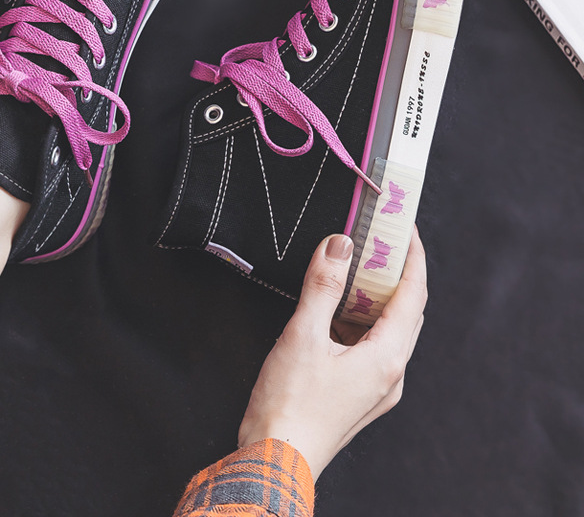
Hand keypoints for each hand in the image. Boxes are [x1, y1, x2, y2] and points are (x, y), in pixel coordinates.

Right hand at [237, 228, 426, 480]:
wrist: (276, 460)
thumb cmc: (290, 404)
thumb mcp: (302, 335)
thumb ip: (323, 286)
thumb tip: (340, 244)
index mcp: (387, 357)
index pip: (413, 294)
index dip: (413, 258)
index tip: (408, 229)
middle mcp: (392, 374)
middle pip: (407, 312)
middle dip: (398, 274)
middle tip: (382, 242)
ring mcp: (378, 389)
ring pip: (390, 330)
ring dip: (378, 297)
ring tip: (359, 268)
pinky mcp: (360, 396)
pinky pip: (374, 348)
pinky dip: (363, 321)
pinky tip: (338, 311)